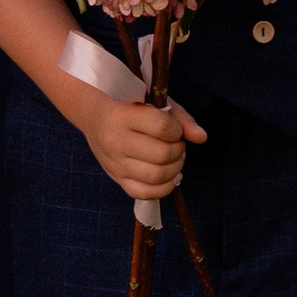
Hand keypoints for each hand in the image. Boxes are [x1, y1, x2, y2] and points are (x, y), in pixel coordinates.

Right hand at [66, 84, 204, 206]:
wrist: (95, 119)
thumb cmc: (129, 107)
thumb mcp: (154, 103)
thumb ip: (180, 118)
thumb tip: (201, 137)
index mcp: (123, 116)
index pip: (162, 127)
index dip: (177, 130)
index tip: (174, 129)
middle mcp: (116, 142)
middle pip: (162, 154)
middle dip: (178, 150)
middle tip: (176, 144)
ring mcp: (115, 164)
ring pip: (156, 176)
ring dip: (175, 168)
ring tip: (174, 159)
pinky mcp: (117, 179)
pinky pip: (145, 193)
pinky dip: (164, 188)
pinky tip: (170, 177)